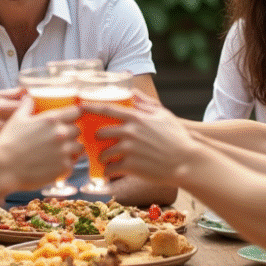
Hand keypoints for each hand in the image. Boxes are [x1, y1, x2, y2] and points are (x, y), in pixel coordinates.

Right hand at [0, 99, 80, 189]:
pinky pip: (73, 163)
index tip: (71, 118)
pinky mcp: (63, 167)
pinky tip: (56, 163)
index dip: (73, 114)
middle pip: (77, 130)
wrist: (3, 167)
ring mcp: (64, 152)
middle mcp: (61, 134)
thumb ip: (27, 106)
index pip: (75, 112)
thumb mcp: (17, 119)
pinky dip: (66, 163)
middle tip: (61, 137)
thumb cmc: (8, 142)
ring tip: (60, 151)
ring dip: (71, 148)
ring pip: (78, 147)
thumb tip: (29, 97)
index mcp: (51, 119)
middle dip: (71, 132)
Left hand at [85, 94, 200, 182]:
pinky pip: (110, 168)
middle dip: (95, 139)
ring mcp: (129, 149)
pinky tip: (110, 172)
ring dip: (101, 157)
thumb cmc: (177, 137)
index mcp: (136, 118)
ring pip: (104, 153)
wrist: (186, 161)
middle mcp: (130, 132)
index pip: (107, 109)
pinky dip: (108, 171)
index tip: (79, 107)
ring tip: (105, 160)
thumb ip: (146, 104)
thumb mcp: (163, 115)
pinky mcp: (130, 166)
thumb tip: (134, 93)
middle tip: (95, 143)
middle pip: (101, 133)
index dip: (90, 107)